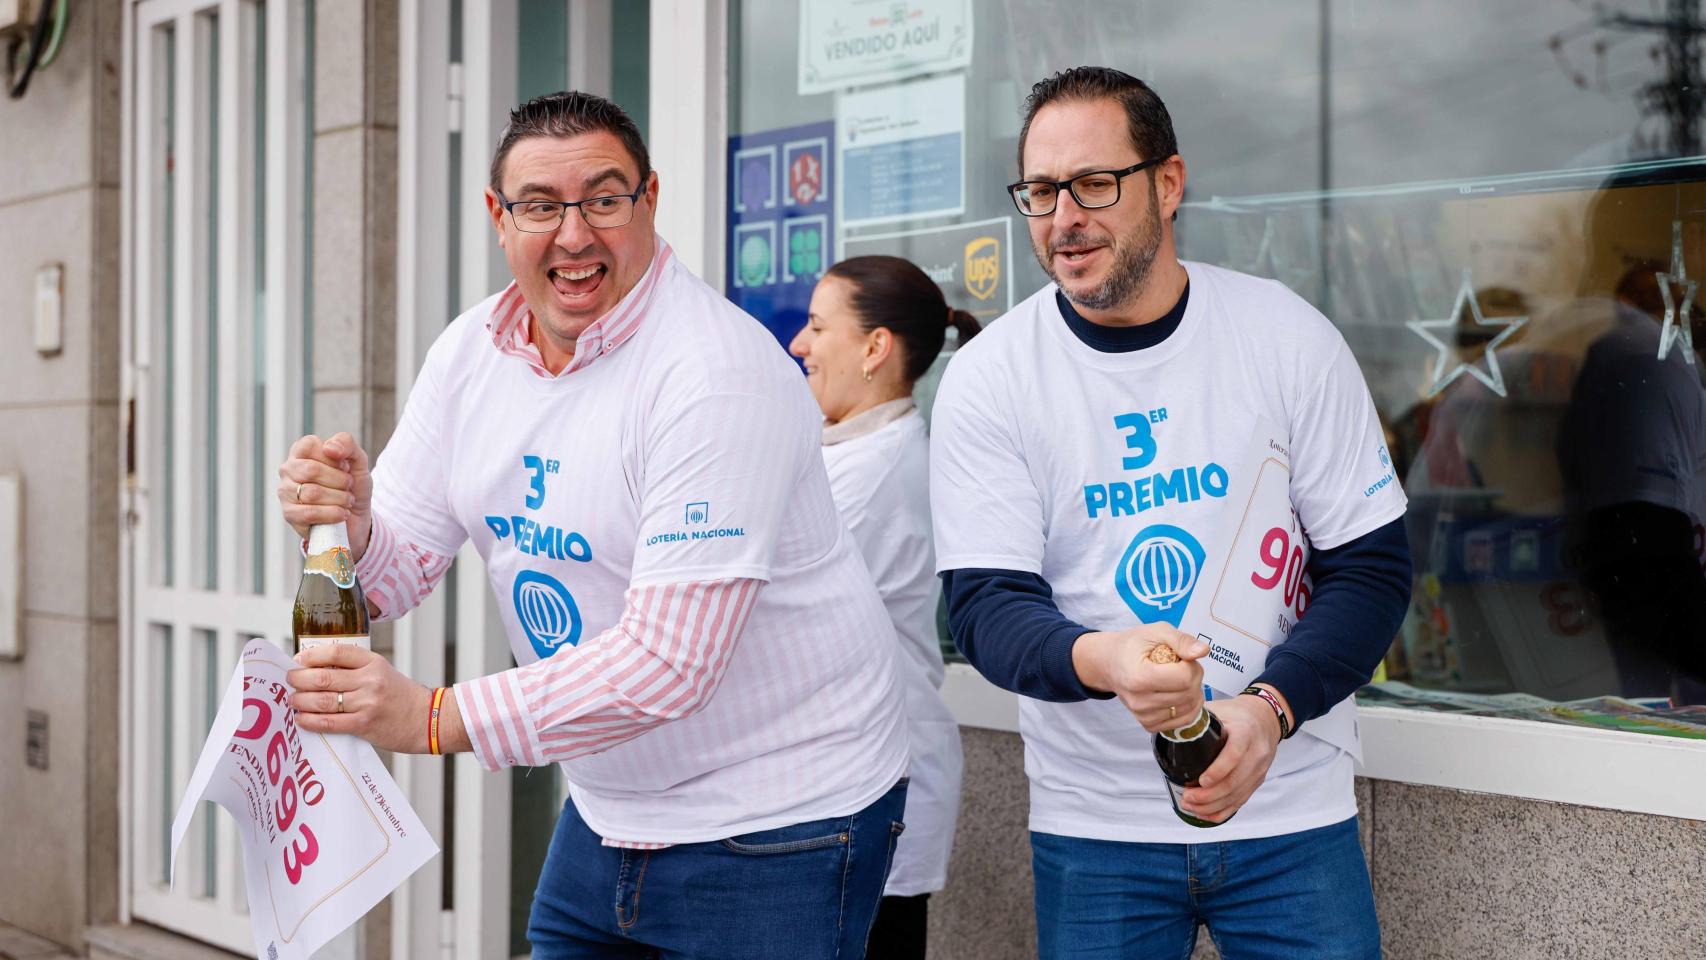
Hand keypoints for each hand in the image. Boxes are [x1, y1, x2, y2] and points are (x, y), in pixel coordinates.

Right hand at [277, 432, 372, 555]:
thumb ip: (346, 443)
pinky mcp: (290, 515)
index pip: (310, 445)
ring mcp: (285, 493)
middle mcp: (288, 470)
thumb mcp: (357, 460)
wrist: (357, 516)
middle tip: (349, 486)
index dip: (334, 458)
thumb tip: (329, 447)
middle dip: (340, 480)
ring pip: (311, 493)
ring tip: (348, 500)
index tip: (346, 467)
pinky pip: (310, 514)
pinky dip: (333, 514)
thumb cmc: (352, 485)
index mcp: (301, 451)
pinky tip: (343, 513)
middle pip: (311, 470)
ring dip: (339, 498)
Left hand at [289, 644, 432, 752]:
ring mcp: (367, 703)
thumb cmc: (401, 696)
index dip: (312, 655)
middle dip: (299, 679)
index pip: (337, 652)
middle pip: (323, 677)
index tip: (299, 660)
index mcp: (374, 662)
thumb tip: (318, 670)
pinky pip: (329, 722)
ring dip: (301, 700)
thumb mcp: (383, 672)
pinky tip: (301, 718)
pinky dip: (310, 721)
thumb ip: (356, 670)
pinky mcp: (364, 725)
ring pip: (323, 700)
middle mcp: (370, 680)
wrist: (428, 719)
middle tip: (290, 680)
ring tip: (293, 700)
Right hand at [1072, 624, 1208, 731]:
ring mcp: (1143, 715)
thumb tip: (1203, 651)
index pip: (1184, 678)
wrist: (1110, 664)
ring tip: (1177, 677)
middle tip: (1181, 665)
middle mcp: (1139, 701)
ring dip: (1193, 690)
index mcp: (1139, 677)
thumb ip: (1181, 640)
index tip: (1181, 657)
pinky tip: (1178, 692)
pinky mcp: (1149, 724)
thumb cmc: (1133, 646)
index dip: (1191, 664)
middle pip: (1189, 693)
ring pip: (1190, 708)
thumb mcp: (1156, 632)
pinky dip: (1188, 705)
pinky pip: (1184, 720)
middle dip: (1194, 676)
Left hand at [1179, 693, 1284, 823]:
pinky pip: (1241, 802)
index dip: (1218, 770)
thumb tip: (1168, 723)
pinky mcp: (1256, 782)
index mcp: (1246, 733)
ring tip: (1190, 805)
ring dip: (1212, 806)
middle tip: (1187, 797)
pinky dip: (1222, 812)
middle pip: (1235, 781)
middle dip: (1209, 795)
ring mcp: (1258, 770)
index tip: (1201, 781)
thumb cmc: (1238, 715)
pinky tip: (1205, 813)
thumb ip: (1197, 717)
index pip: (1235, 754)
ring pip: (1237, 795)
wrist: (1264, 720)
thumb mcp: (1220, 709)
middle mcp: (1256, 753)